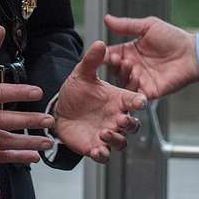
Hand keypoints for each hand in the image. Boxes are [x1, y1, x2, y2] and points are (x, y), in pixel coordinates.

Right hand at [0, 26, 55, 163]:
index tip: (38, 92)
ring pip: (4, 140)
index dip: (19, 92)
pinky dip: (16, 158)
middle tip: (48, 120)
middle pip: (5, 120)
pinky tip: (33, 158)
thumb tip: (0, 30)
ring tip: (47, 142)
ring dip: (27, 143)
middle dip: (29, 120)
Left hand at [53, 41, 146, 163]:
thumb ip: (92, 60)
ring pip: (121, 142)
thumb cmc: (76, 92)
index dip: (139, 102)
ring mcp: (106, 134)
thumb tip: (99, 43)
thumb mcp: (82, 74)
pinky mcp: (94, 147)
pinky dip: (103, 154)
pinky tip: (97, 149)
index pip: (135, 101)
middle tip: (121, 120)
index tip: (140, 101)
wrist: (58, 111)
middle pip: (133, 126)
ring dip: (116, 140)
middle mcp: (115, 118)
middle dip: (130, 125)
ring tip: (104, 132)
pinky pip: (105, 155)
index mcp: (117, 100)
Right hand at [103, 14, 198, 99]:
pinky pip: (136, 94)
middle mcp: (133, 66)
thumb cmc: (173, 38)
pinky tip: (137, 78)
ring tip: (130, 66)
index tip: (100, 53)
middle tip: (118, 59)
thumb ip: (126, 25)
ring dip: (124, 74)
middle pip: (115, 69)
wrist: (192, 54)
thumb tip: (106, 18)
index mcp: (130, 51)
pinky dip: (133, 88)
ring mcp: (141, 79)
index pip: (111, 54)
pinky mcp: (149, 91)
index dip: (105, 55)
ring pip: (123, 82)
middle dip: (114, 65)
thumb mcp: (148, 27)